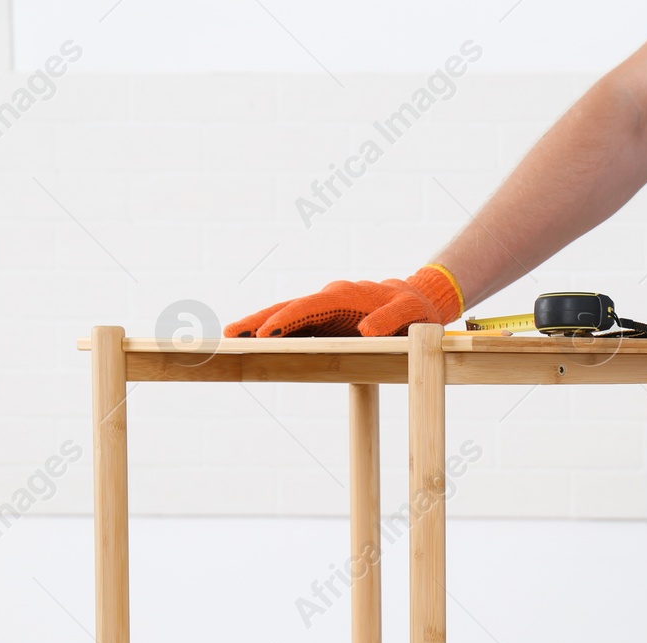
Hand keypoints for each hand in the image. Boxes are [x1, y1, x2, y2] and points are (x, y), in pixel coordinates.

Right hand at [225, 265, 462, 337]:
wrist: (417, 298)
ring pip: (285, 315)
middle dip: (257, 321)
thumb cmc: (414, 308)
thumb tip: (366, 329)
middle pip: (286, 308)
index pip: (309, 308)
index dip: (287, 320)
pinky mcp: (324, 319)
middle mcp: (329, 298)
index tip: (266, 335)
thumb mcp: (410, 312)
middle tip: (229, 335)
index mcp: (345, 296)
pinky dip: (275, 332)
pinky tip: (256, 344)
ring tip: (232, 340)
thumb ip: (391, 319)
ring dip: (258, 326)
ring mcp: (324, 308)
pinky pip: (295, 325)